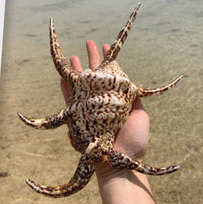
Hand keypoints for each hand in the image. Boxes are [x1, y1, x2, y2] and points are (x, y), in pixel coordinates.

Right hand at [60, 40, 150, 172]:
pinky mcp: (77, 118)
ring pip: (80, 84)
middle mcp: (102, 102)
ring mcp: (89, 109)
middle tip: (87, 42)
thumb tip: (129, 82)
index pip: (111, 75)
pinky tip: (63, 76)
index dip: (108, 60)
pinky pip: (68, 100)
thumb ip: (133, 97)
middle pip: (95, 76)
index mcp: (117, 100)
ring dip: (77, 69)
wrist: (120, 162)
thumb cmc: (134, 140)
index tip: (104, 45)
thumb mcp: (139, 114)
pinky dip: (65, 87)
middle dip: (91, 59)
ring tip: (73, 54)